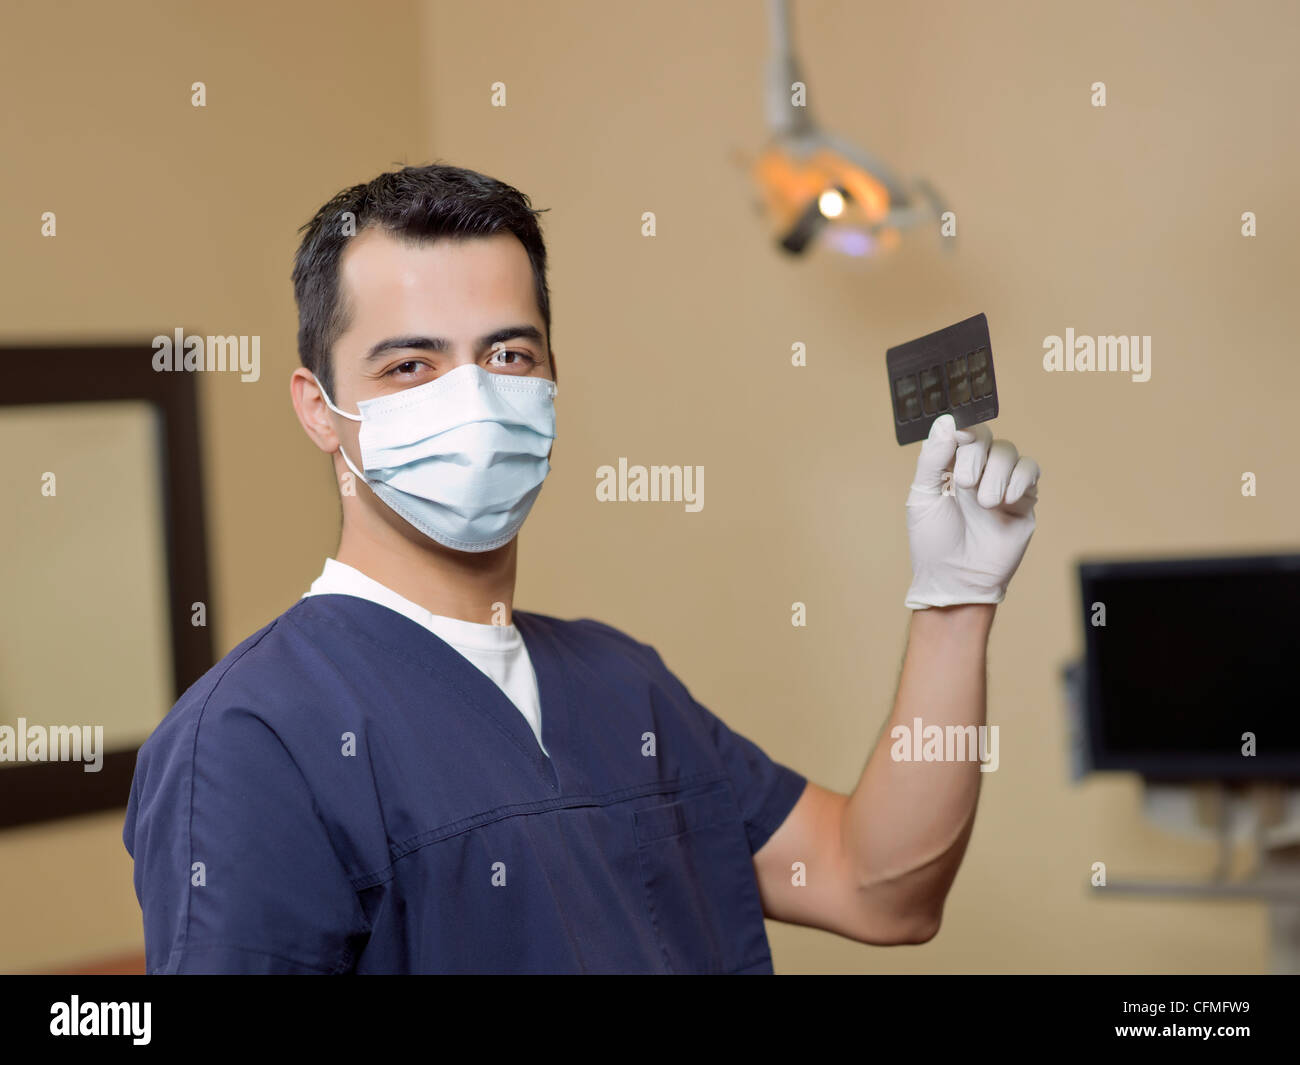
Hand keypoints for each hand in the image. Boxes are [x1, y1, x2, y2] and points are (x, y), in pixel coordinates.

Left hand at [904, 414, 1039, 609]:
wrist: (957, 579)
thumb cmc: (933, 542)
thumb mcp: (922, 497)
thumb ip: (933, 458)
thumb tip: (945, 420)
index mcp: (948, 467)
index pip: (960, 432)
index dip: (963, 428)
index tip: (959, 435)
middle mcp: (976, 470)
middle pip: (986, 437)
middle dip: (976, 456)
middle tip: (964, 484)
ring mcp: (1000, 483)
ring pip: (1009, 452)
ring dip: (997, 473)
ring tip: (984, 503)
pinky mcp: (1023, 499)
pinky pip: (1030, 470)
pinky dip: (1021, 479)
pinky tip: (1006, 501)